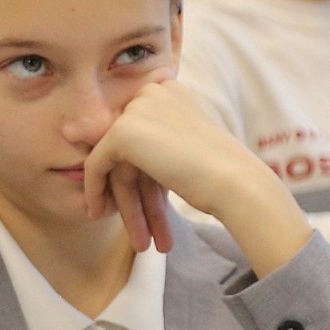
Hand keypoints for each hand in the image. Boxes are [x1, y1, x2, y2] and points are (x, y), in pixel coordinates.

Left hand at [81, 81, 311, 275]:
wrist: (237, 183)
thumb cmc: (221, 172)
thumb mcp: (181, 147)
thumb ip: (150, 141)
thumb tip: (92, 138)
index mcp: (169, 89)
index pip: (143, 134)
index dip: (143, 174)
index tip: (146, 203)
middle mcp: (152, 91)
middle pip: (130, 150)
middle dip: (134, 193)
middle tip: (142, 230)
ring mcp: (136, 109)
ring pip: (116, 162)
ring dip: (124, 203)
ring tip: (136, 240)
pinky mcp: (122, 132)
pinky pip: (96, 165)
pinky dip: (94, 191)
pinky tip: (97, 214)